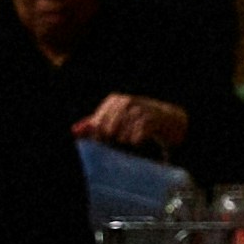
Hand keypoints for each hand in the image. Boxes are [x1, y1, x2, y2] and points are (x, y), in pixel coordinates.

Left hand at [74, 92, 190, 156]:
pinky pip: (135, 139)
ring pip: (122, 136)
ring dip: (126, 142)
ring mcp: (139, 110)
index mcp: (114, 100)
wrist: (169, 119)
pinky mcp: (151, 120)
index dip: (99, 136)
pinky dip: (136, 143)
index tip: (105, 142)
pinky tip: (140, 140)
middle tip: (121, 141)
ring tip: (132, 139)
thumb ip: (93, 124)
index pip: (97, 124)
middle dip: (112, 140)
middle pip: (108, 131)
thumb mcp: (115, 118)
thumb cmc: (137, 120)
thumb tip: (73, 131)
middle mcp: (126, 102)